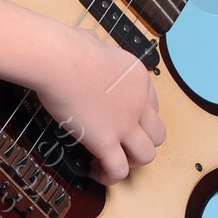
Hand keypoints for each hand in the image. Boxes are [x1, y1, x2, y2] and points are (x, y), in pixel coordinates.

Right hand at [28, 19, 165, 186]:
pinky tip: (94, 170)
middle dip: (141, 142)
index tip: (121, 121)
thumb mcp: (93, 41)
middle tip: (120, 144)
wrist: (59, 60)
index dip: (138, 119)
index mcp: (138, 79)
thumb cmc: (69, 48)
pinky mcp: (105, 141)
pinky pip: (118, 170)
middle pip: (157, 134)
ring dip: (131, 161)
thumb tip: (87, 41)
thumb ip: (96, 46)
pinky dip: (109, 176)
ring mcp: (125, 124)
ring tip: (110, 160)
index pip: (152, 106)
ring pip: (146, 155)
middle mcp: (138, 103)